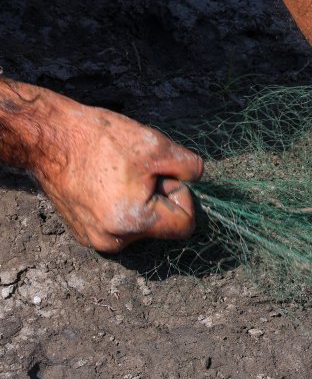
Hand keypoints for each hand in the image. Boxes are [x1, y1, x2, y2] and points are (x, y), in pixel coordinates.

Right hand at [32, 91, 202, 252]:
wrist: (47, 137)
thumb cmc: (101, 139)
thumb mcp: (158, 146)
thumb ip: (191, 167)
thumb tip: (198, 179)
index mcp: (133, 224)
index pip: (185, 225)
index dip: (182, 196)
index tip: (164, 175)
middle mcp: (112, 241)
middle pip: (161, 226)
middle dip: (159, 198)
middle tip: (138, 172)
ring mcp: (94, 240)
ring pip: (140, 225)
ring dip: (141, 201)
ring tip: (118, 176)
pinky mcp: (82, 232)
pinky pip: (118, 225)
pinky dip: (120, 205)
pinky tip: (103, 182)